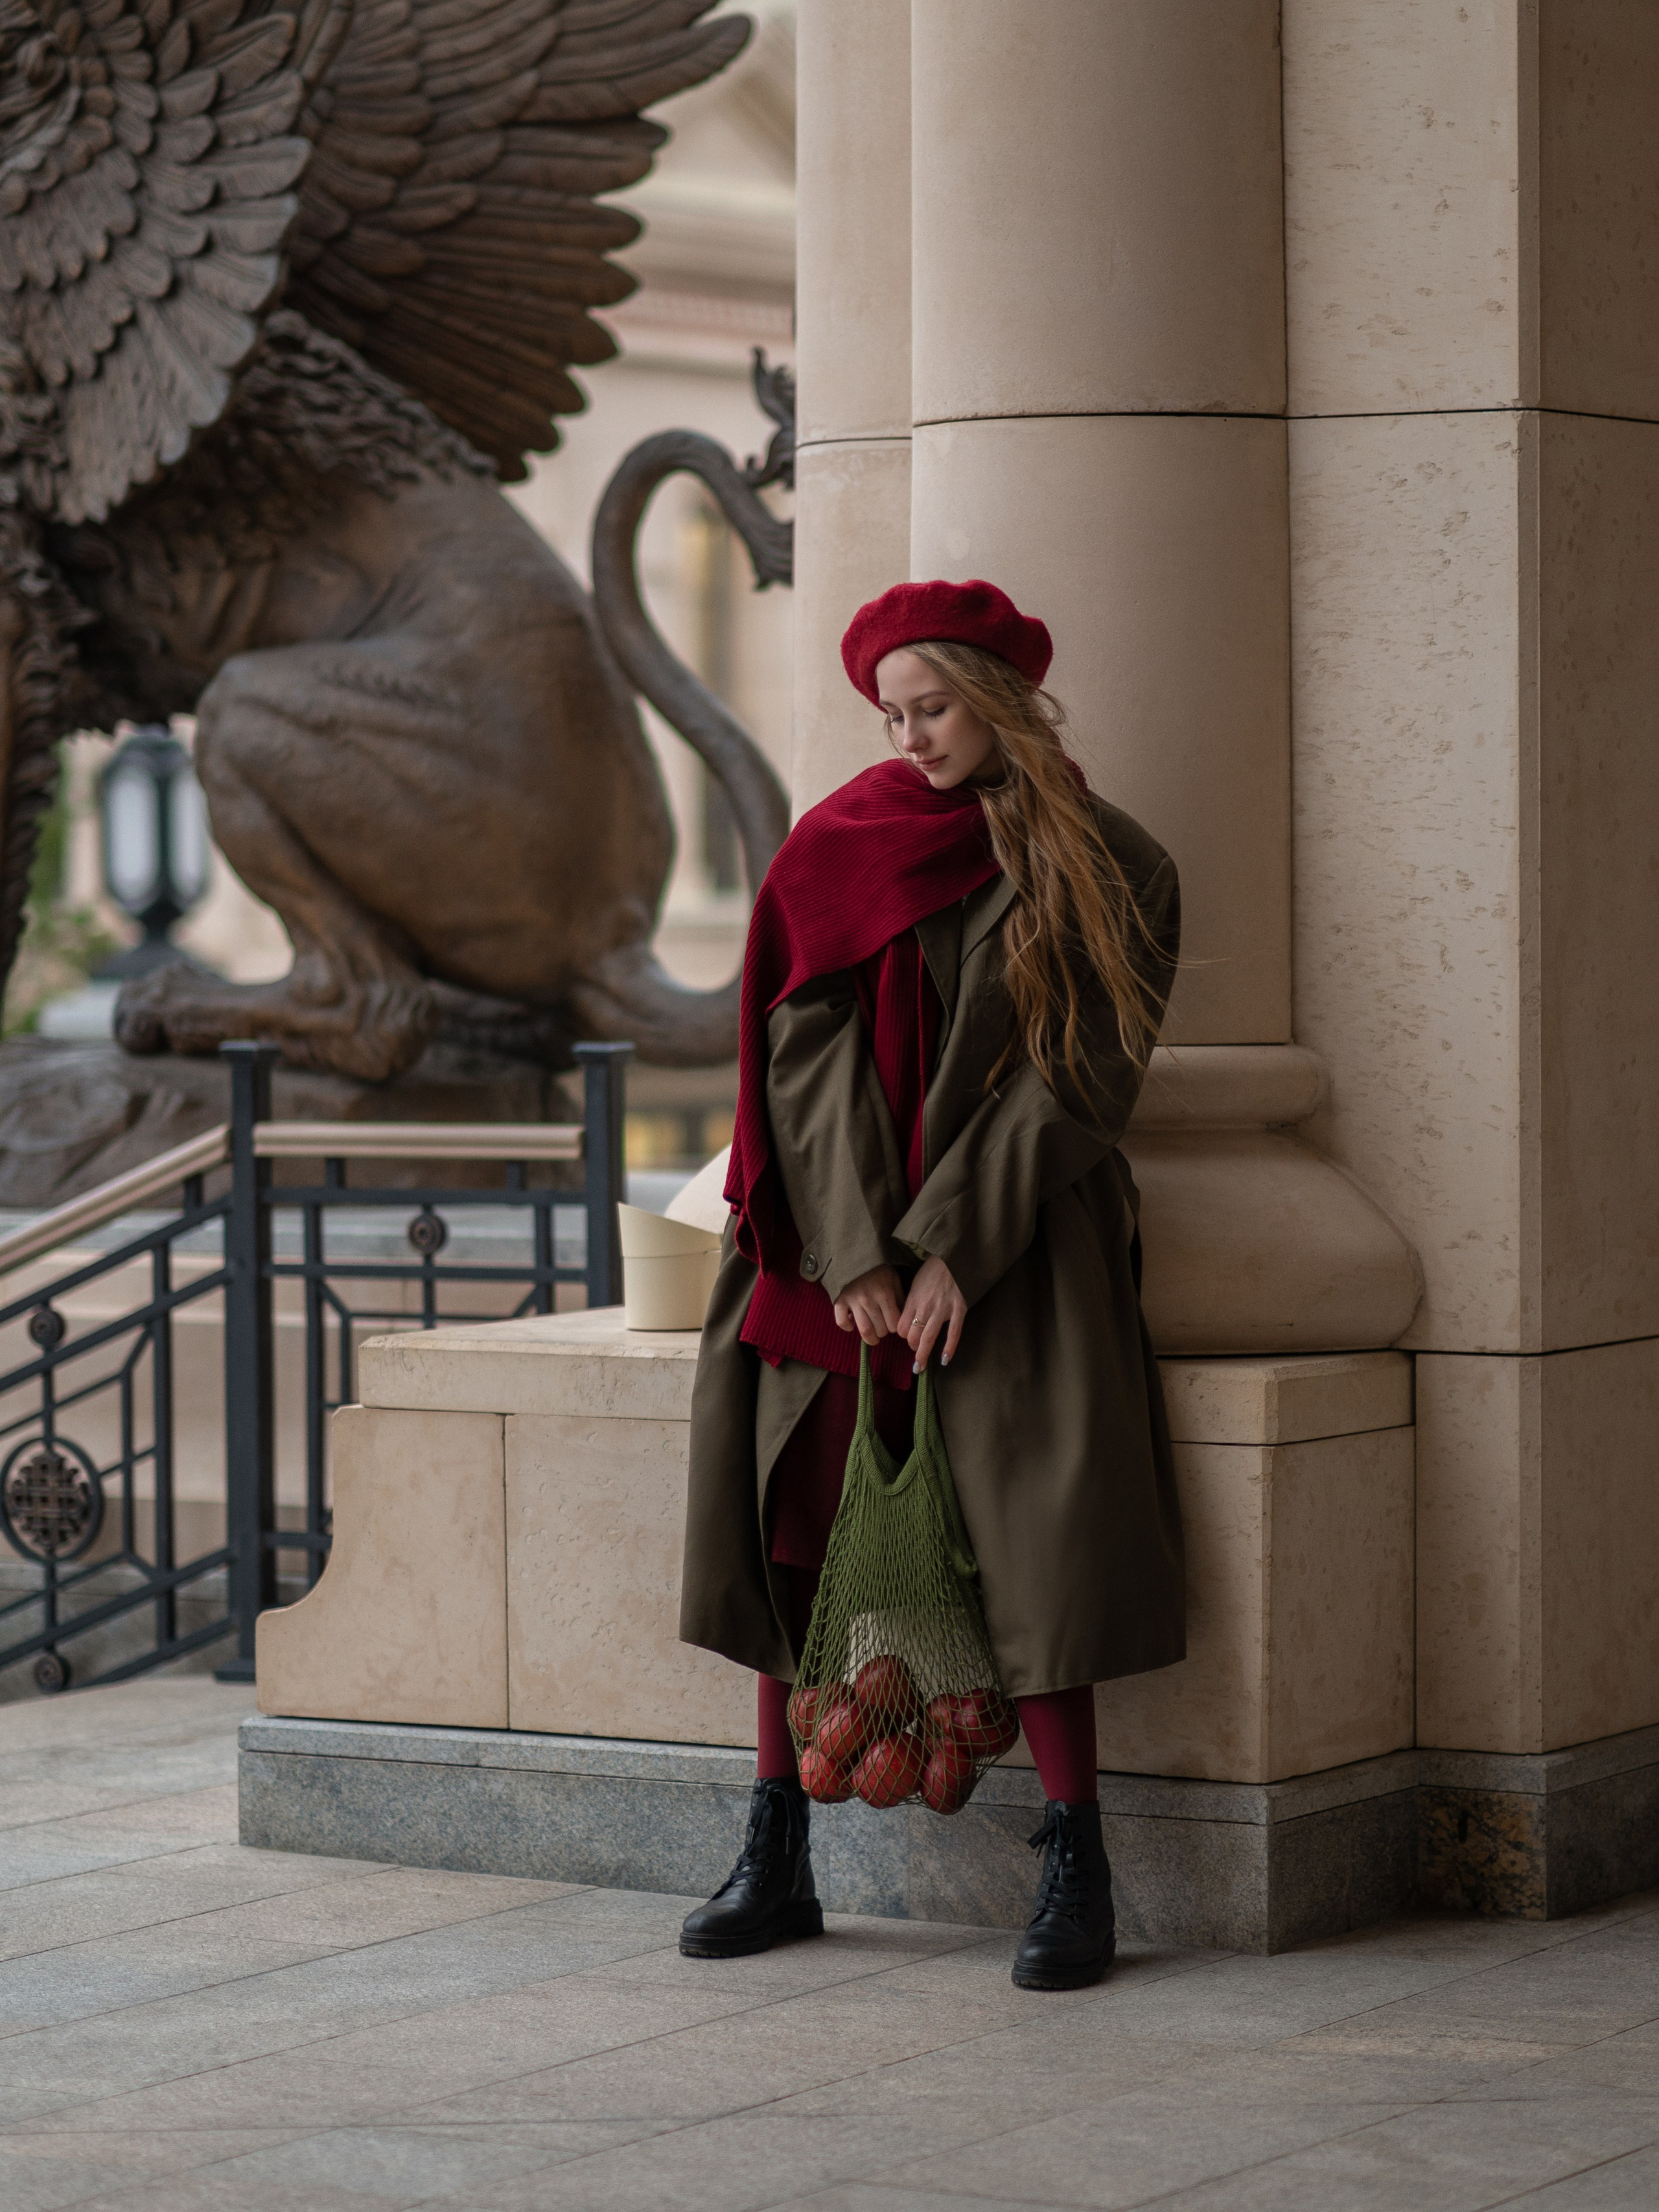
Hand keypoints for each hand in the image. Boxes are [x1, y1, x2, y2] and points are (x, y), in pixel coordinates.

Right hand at [833, 1264, 903, 1344]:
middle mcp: (869, 1299)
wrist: (857, 1257)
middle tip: (883, 1326)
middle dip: (884, 1331)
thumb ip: (900, 1300)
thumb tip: (903, 1320)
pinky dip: (847, 1327)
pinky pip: (842, 1322)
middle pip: (880, 1330)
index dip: (895, 1327)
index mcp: (885, 1294)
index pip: (894, 1325)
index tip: (893, 1323)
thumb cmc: (879, 1272)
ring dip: (870, 1337)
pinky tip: (853, 1325)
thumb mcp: (895, 1281)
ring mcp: (853, 1300)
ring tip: (873, 1335)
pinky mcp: (840, 1300)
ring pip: (864, 1331)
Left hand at [899, 1255, 965, 1369]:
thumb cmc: (933, 1270)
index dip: (904, 1336)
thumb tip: (908, 1320)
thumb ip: (912, 1302)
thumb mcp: (916, 1283)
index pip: (903, 1327)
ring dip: (923, 1355)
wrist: (954, 1258)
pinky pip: (953, 1333)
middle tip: (916, 1353)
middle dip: (913, 1347)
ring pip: (929, 1337)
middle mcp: (925, 1306)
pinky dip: (949, 1348)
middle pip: (913, 1335)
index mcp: (913, 1299)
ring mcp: (943, 1309)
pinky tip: (944, 1360)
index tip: (908, 1338)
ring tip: (920, 1368)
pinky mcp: (959, 1309)